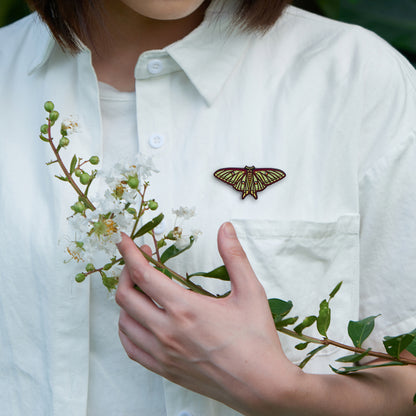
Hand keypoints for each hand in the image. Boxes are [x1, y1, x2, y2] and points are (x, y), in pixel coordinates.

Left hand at [115, 222, 299, 414]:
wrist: (261, 386)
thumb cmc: (257, 340)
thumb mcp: (250, 291)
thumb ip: (234, 256)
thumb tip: (225, 228)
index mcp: (185, 309)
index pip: (143, 274)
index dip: (129, 254)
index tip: (124, 241)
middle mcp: (167, 331)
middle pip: (126, 296)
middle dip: (126, 272)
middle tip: (138, 261)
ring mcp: (163, 353)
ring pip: (124, 322)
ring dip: (126, 300)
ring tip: (139, 288)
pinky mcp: (164, 369)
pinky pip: (131, 348)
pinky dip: (127, 329)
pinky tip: (137, 320)